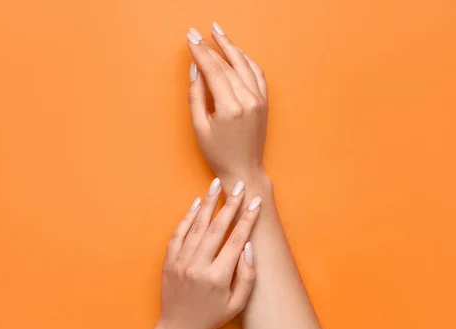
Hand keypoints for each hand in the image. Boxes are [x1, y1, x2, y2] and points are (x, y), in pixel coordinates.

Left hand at [158, 178, 260, 328]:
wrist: (179, 328)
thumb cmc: (212, 316)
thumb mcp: (237, 304)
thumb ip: (247, 276)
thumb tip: (249, 246)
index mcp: (217, 277)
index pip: (235, 240)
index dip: (247, 219)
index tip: (255, 202)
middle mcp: (197, 266)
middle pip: (216, 228)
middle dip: (230, 205)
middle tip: (239, 186)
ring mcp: (180, 262)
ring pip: (196, 226)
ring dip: (208, 204)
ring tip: (217, 185)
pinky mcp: (169, 261)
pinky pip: (178, 233)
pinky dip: (188, 217)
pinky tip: (197, 204)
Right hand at [187, 24, 268, 190]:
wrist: (245, 170)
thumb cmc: (219, 154)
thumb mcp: (200, 127)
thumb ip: (196, 95)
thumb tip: (196, 70)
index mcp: (230, 108)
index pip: (213, 70)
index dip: (201, 52)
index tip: (191, 37)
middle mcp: (248, 100)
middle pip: (228, 65)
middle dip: (211, 46)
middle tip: (198, 32)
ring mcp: (259, 100)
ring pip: (244, 65)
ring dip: (231, 47)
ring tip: (218, 32)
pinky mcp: (264, 102)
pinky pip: (257, 74)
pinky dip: (246, 60)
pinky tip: (236, 52)